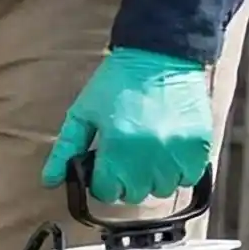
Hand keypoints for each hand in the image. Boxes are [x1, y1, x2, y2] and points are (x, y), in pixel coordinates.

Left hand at [42, 48, 213, 204]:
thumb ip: (65, 149)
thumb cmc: (117, 83)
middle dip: (127, 182)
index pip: (107, 192)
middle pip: (135, 194)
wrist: (160, 55)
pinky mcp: (199, 144)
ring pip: (163, 189)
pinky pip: (190, 177)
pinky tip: (169, 154)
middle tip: (126, 160)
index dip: (102, 183)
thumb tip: (49, 181)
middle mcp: (149, 153)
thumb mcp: (83, 113)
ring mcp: (177, 150)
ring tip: (149, 156)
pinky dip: (180, 172)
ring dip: (154, 179)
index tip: (105, 169)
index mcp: (117, 146)